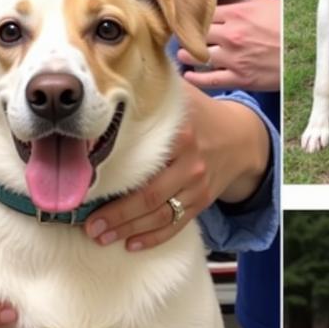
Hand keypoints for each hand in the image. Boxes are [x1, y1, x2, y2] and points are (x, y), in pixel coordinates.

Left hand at [84, 83, 267, 251]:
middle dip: (117, 215)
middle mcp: (190, 164)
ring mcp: (198, 187)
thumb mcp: (181, 97)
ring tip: (101, 237)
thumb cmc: (200, 115)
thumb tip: (111, 82)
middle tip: (89, 226)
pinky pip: (177, 225)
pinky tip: (131, 245)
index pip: (142, 163)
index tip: (87, 190)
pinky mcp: (202, 202)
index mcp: (180, 137)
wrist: (241, 139)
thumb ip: (152, 91)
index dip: (113, 180)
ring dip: (129, 230)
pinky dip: (154, 238)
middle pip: (148, 197)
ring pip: (160, 216)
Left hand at [177, 0, 280, 91]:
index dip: (191, 16)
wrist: (306, 50)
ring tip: (182, 55)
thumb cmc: (288, 24)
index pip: (201, 13)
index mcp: (237, 13)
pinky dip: (195, 78)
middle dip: (185, 35)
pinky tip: (188, 76)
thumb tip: (223, 6)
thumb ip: (241, 5)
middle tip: (179, 38)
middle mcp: (231, 35)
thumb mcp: (266, 4)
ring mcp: (233, 58)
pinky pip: (209, 80)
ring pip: (197, 56)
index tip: (184, 19)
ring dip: (186, 56)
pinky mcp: (239, 78)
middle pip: (195, 34)